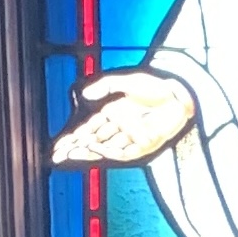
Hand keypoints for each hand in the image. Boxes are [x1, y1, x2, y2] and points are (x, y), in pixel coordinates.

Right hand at [50, 70, 198, 167]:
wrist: (178, 95)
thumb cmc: (157, 87)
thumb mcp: (126, 81)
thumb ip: (105, 86)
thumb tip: (85, 94)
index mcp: (113, 114)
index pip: (88, 129)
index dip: (74, 137)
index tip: (59, 145)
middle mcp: (119, 128)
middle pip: (93, 142)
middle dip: (75, 148)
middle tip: (59, 154)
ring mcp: (130, 138)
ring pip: (104, 149)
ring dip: (88, 152)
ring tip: (73, 152)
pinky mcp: (143, 146)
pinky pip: (122, 152)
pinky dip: (108, 150)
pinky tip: (96, 148)